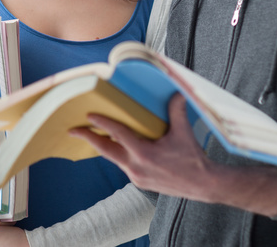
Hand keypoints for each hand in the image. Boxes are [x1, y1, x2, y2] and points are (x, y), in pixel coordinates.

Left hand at [69, 93, 212, 198]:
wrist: (203, 185)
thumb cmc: (193, 159)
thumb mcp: (184, 133)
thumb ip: (177, 111)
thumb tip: (177, 91)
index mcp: (144, 154)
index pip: (118, 134)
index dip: (102, 123)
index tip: (89, 116)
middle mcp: (136, 167)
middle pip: (106, 150)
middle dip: (89, 139)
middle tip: (73, 130)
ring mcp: (136, 177)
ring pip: (114, 158)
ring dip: (103, 146)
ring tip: (91, 134)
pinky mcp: (140, 182)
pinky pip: (123, 164)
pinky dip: (118, 154)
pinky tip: (116, 146)